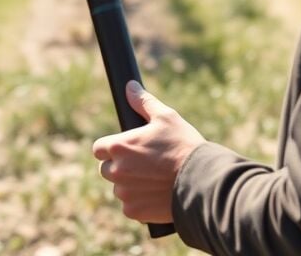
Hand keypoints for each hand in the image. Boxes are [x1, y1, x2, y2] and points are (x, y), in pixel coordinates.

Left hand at [92, 81, 205, 223]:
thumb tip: (130, 87)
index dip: (111, 148)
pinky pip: (129, 207)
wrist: (201, 181)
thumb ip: (143, 102)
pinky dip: (139, 202)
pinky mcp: (134, 212)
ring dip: (130, 185)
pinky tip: (156, 194)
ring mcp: (124, 193)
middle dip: (120, 167)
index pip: (99, 148)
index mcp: (119, 146)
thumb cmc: (184, 145)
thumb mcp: (166, 117)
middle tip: (144, 165)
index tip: (126, 150)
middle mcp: (116, 171)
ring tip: (154, 180)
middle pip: (106, 169)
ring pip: (119, 189)